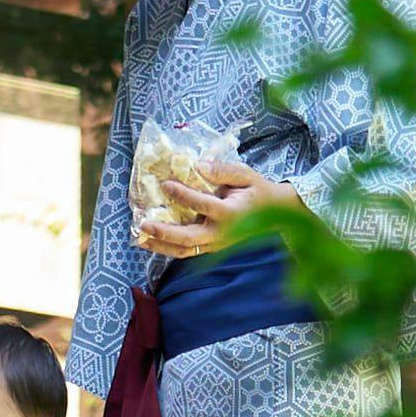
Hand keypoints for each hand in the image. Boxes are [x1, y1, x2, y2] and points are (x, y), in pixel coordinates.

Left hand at [133, 156, 295, 258]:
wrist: (275, 214)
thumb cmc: (257, 190)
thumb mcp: (245, 174)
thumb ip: (222, 170)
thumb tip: (196, 165)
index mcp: (231, 213)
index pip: (203, 205)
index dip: (183, 195)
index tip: (166, 184)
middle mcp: (222, 233)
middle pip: (189, 238)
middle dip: (164, 232)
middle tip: (144, 224)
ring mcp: (216, 244)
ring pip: (185, 250)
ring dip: (161, 246)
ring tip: (140, 239)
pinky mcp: (212, 247)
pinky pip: (188, 251)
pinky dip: (168, 248)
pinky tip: (151, 242)